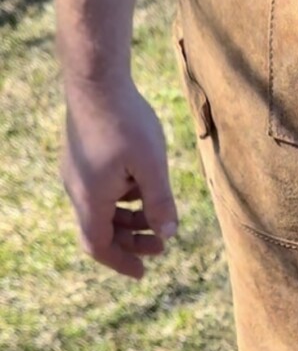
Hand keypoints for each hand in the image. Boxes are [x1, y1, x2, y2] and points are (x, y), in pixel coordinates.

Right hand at [62, 75, 176, 279]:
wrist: (95, 79)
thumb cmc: (126, 121)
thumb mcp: (152, 165)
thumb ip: (161, 202)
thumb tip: (169, 234)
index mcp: (90, 198)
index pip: (99, 246)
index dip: (120, 262)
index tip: (143, 272)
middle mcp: (76, 188)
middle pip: (100, 230)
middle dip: (131, 241)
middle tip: (162, 244)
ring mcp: (76, 171)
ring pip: (100, 209)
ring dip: (128, 219)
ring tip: (157, 215)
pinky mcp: (80, 155)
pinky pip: (98, 190)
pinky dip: (120, 198)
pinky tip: (143, 185)